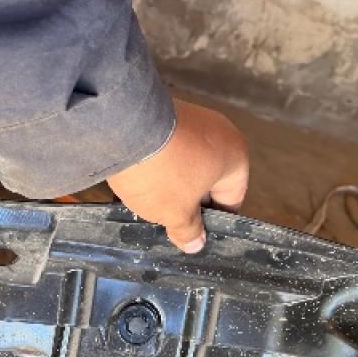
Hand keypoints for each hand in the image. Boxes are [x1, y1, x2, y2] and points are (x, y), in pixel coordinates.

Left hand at [107, 99, 249, 252]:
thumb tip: (196, 243)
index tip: (194, 236)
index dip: (212, 223)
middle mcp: (219, 133)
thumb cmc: (162, 173)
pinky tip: (135, 183)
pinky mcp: (163, 113)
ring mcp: (191, 119)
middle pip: (206, 180)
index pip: (231, 199)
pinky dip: (154, 166)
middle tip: (167, 224)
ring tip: (146, 205)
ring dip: (167, 186)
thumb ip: (189, 230)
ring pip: (183, 165)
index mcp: (235, 156)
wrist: (122, 127)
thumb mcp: (176, 212)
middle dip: (187, 203)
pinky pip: (165, 148)